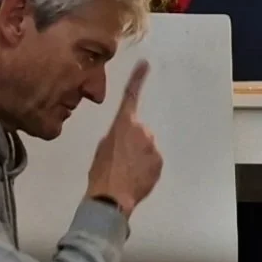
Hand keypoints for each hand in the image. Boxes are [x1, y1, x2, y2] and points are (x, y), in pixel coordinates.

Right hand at [86, 60, 162, 216]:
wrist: (112, 196)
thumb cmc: (101, 171)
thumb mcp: (102, 147)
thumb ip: (116, 135)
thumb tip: (124, 138)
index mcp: (123, 124)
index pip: (131, 96)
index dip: (138, 79)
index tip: (145, 65)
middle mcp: (141, 130)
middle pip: (140, 131)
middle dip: (134, 142)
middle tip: (121, 159)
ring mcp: (153, 145)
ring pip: (148, 147)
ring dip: (141, 155)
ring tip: (127, 170)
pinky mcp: (159, 160)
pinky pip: (153, 161)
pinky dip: (147, 167)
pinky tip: (136, 177)